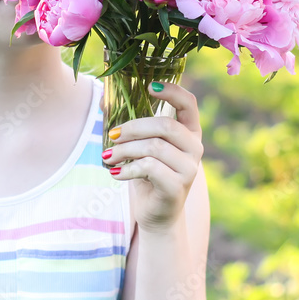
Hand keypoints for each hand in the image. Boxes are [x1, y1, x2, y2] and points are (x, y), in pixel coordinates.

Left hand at [104, 81, 203, 233]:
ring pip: (154, 147)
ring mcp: (190, 168)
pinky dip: (127, 169)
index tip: (149, 86)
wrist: (156, 214)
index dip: (172, 91)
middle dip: (133, 128)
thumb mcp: (139, 146)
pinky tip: (116, 173)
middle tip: (112, 135)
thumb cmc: (148, 174)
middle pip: (165, 125)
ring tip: (109, 157)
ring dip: (124, 150)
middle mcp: (195, 148)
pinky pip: (149, 168)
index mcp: (189, 132)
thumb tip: (103, 100)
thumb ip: (129, 125)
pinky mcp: (178, 186)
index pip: (189, 103)